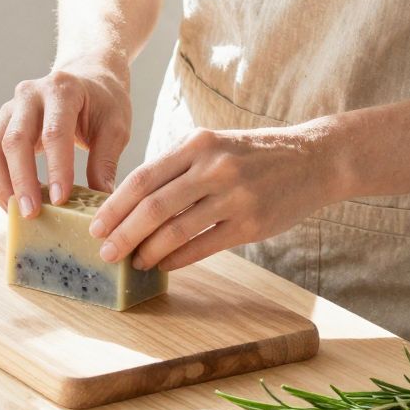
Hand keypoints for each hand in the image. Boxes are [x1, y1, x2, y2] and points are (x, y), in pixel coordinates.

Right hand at [0, 60, 132, 216]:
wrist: (86, 78)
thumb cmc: (102, 103)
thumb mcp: (115, 127)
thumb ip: (105, 162)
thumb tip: (102, 202)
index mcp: (62, 90)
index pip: (54, 132)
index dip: (56, 168)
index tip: (60, 200)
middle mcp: (29, 95)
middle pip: (15, 139)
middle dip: (21, 180)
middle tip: (32, 213)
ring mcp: (9, 108)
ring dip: (1, 184)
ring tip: (18, 213)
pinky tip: (10, 203)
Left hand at [88, 121, 331, 272]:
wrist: (313, 159)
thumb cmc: (255, 154)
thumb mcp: (214, 144)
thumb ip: (178, 166)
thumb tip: (133, 202)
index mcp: (198, 144)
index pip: (143, 178)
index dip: (114, 206)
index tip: (95, 226)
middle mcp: (214, 168)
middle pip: (153, 206)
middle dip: (123, 233)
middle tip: (105, 252)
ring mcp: (234, 196)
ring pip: (176, 230)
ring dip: (148, 251)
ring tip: (133, 262)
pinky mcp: (251, 223)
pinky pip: (203, 246)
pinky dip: (178, 259)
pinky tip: (164, 265)